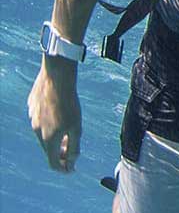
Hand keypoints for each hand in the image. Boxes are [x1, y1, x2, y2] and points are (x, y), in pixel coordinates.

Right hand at [27, 56, 81, 171]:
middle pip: (48, 149)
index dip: (63, 168)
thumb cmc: (69, 103)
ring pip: (44, 135)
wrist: (56, 78)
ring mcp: (32, 119)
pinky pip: (41, 121)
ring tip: (68, 130)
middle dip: (60, 153)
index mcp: (48, 139)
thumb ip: (74, 146)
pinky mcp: (32, 108)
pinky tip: (59, 113)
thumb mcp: (76, 127)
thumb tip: (71, 161)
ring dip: (55, 138)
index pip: (53, 162)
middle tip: (72, 151)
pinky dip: (50, 123)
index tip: (72, 169)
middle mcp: (37, 132)